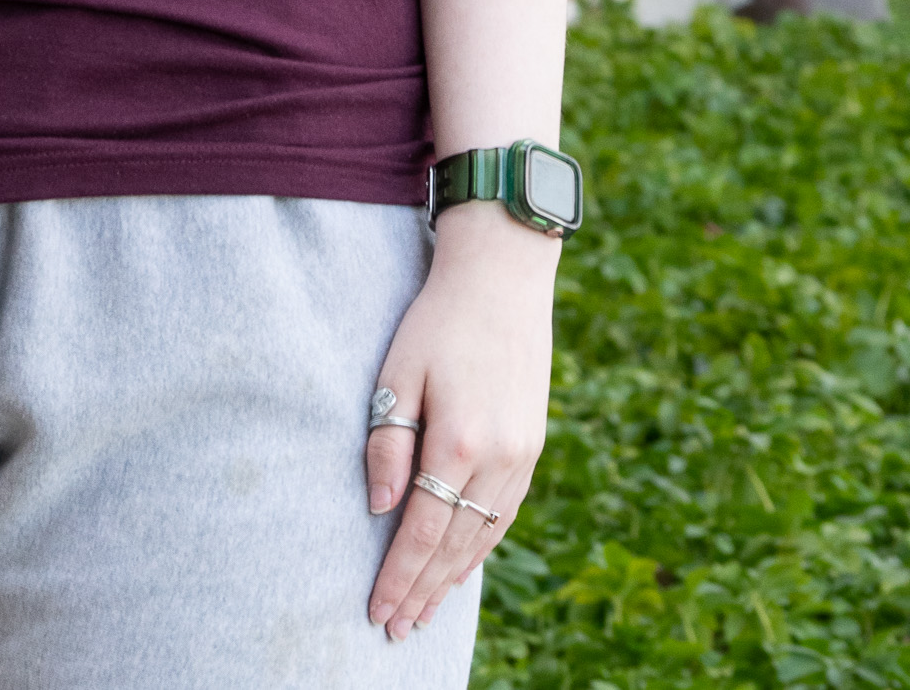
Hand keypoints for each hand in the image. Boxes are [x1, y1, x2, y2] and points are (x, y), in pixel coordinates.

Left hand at [363, 207, 557, 639]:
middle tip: (395, 630)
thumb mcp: (398, 372)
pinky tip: (462, 565)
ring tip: (424, 611)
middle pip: (455, 546)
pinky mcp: (532, 446)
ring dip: (451, 578)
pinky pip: (505, 513)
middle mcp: (498, 458)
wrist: (503, 279)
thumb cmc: (438, 319)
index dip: (398, 576)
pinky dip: (481, 546)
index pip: (423, 532)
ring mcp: (521, 455)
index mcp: (458, 441)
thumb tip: (379, 510)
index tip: (377, 611)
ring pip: (484, 536)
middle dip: (422, 591)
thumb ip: (388, 443)